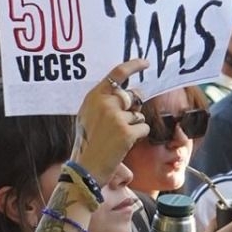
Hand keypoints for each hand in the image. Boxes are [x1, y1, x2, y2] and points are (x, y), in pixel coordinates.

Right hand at [73, 60, 151, 182]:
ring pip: (139, 115)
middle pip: (134, 95)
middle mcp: (105, 103)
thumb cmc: (87, 143)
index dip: (134, 65)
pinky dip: (138, 137)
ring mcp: (116, 117)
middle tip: (125, 122)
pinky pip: (143, 128)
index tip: (146, 62)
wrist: (85, 168)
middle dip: (136, 106)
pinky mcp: (127, 132)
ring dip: (134, 126)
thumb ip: (104, 102)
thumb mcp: (87, 116)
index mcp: (94, 97)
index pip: (117, 73)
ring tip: (117, 138)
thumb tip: (128, 94)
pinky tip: (124, 144)